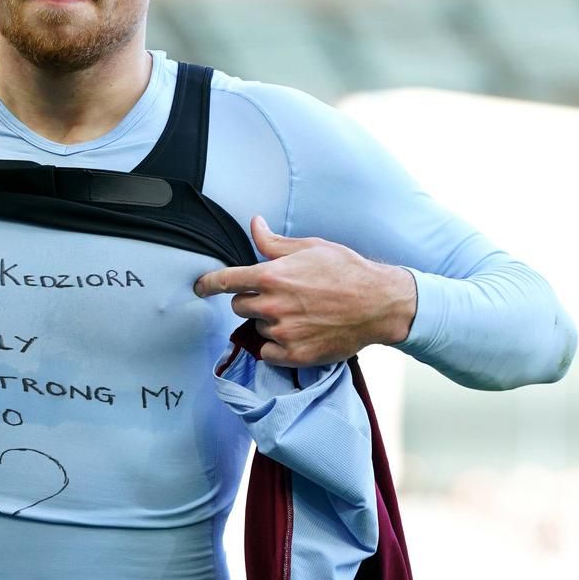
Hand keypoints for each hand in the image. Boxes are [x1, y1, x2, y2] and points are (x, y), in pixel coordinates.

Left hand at [194, 216, 415, 366]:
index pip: (225, 281)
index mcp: (272, 277)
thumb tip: (254, 224)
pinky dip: (277, 346)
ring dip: (268, 322)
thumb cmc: (347, 271)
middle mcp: (272, 306)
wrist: (378, 304)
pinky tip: (298, 334)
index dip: (208, 283)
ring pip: (256, 328)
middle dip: (252, 300)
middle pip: (239, 306)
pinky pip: (268, 352)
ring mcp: (282, 333)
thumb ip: (274, 243)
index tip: (200, 287)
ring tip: (298, 313)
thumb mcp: (310, 248)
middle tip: (279, 296)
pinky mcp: (294, 355)